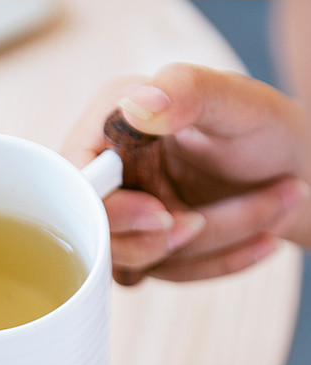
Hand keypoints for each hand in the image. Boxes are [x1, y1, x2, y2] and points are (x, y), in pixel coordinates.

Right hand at [62, 63, 310, 283]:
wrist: (297, 165)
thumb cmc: (266, 124)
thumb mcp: (236, 100)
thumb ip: (188, 90)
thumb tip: (138, 106)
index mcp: (112, 119)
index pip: (75, 177)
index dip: (107, 208)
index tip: (163, 215)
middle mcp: (110, 164)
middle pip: (97, 228)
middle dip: (161, 239)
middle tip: (204, 221)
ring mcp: (128, 209)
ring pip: (144, 257)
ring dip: (216, 242)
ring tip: (275, 202)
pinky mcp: (151, 244)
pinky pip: (172, 273)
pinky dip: (223, 261)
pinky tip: (267, 239)